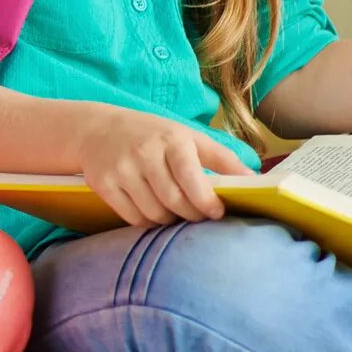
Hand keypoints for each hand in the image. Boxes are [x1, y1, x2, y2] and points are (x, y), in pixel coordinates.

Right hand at [75, 106, 240, 225]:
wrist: (96, 129)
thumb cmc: (152, 135)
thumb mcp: (188, 137)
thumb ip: (222, 158)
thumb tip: (254, 180)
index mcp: (171, 140)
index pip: (191, 178)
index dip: (206, 202)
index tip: (216, 213)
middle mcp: (143, 153)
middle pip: (174, 201)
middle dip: (191, 215)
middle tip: (197, 215)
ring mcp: (121, 169)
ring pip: (154, 213)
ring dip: (169, 220)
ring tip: (174, 211)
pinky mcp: (102, 184)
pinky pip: (133, 217)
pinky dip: (147, 221)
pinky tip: (152, 210)